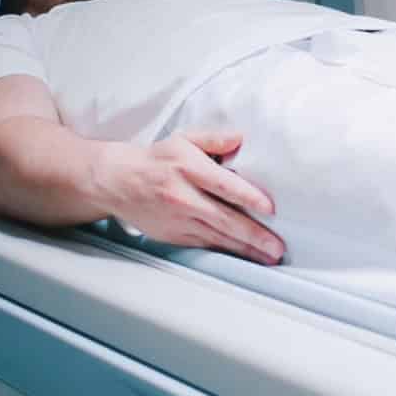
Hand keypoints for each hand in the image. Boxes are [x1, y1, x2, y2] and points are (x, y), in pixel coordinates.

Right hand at [98, 129, 286, 264]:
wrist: (119, 182)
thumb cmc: (156, 160)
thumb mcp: (184, 139)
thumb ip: (214, 138)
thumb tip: (241, 140)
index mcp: (188, 168)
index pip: (223, 184)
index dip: (248, 197)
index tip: (269, 208)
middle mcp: (183, 196)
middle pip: (223, 218)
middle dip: (253, 235)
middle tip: (277, 246)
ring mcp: (179, 219)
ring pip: (217, 237)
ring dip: (245, 249)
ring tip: (269, 257)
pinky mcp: (174, 235)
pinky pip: (205, 245)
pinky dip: (226, 252)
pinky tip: (244, 257)